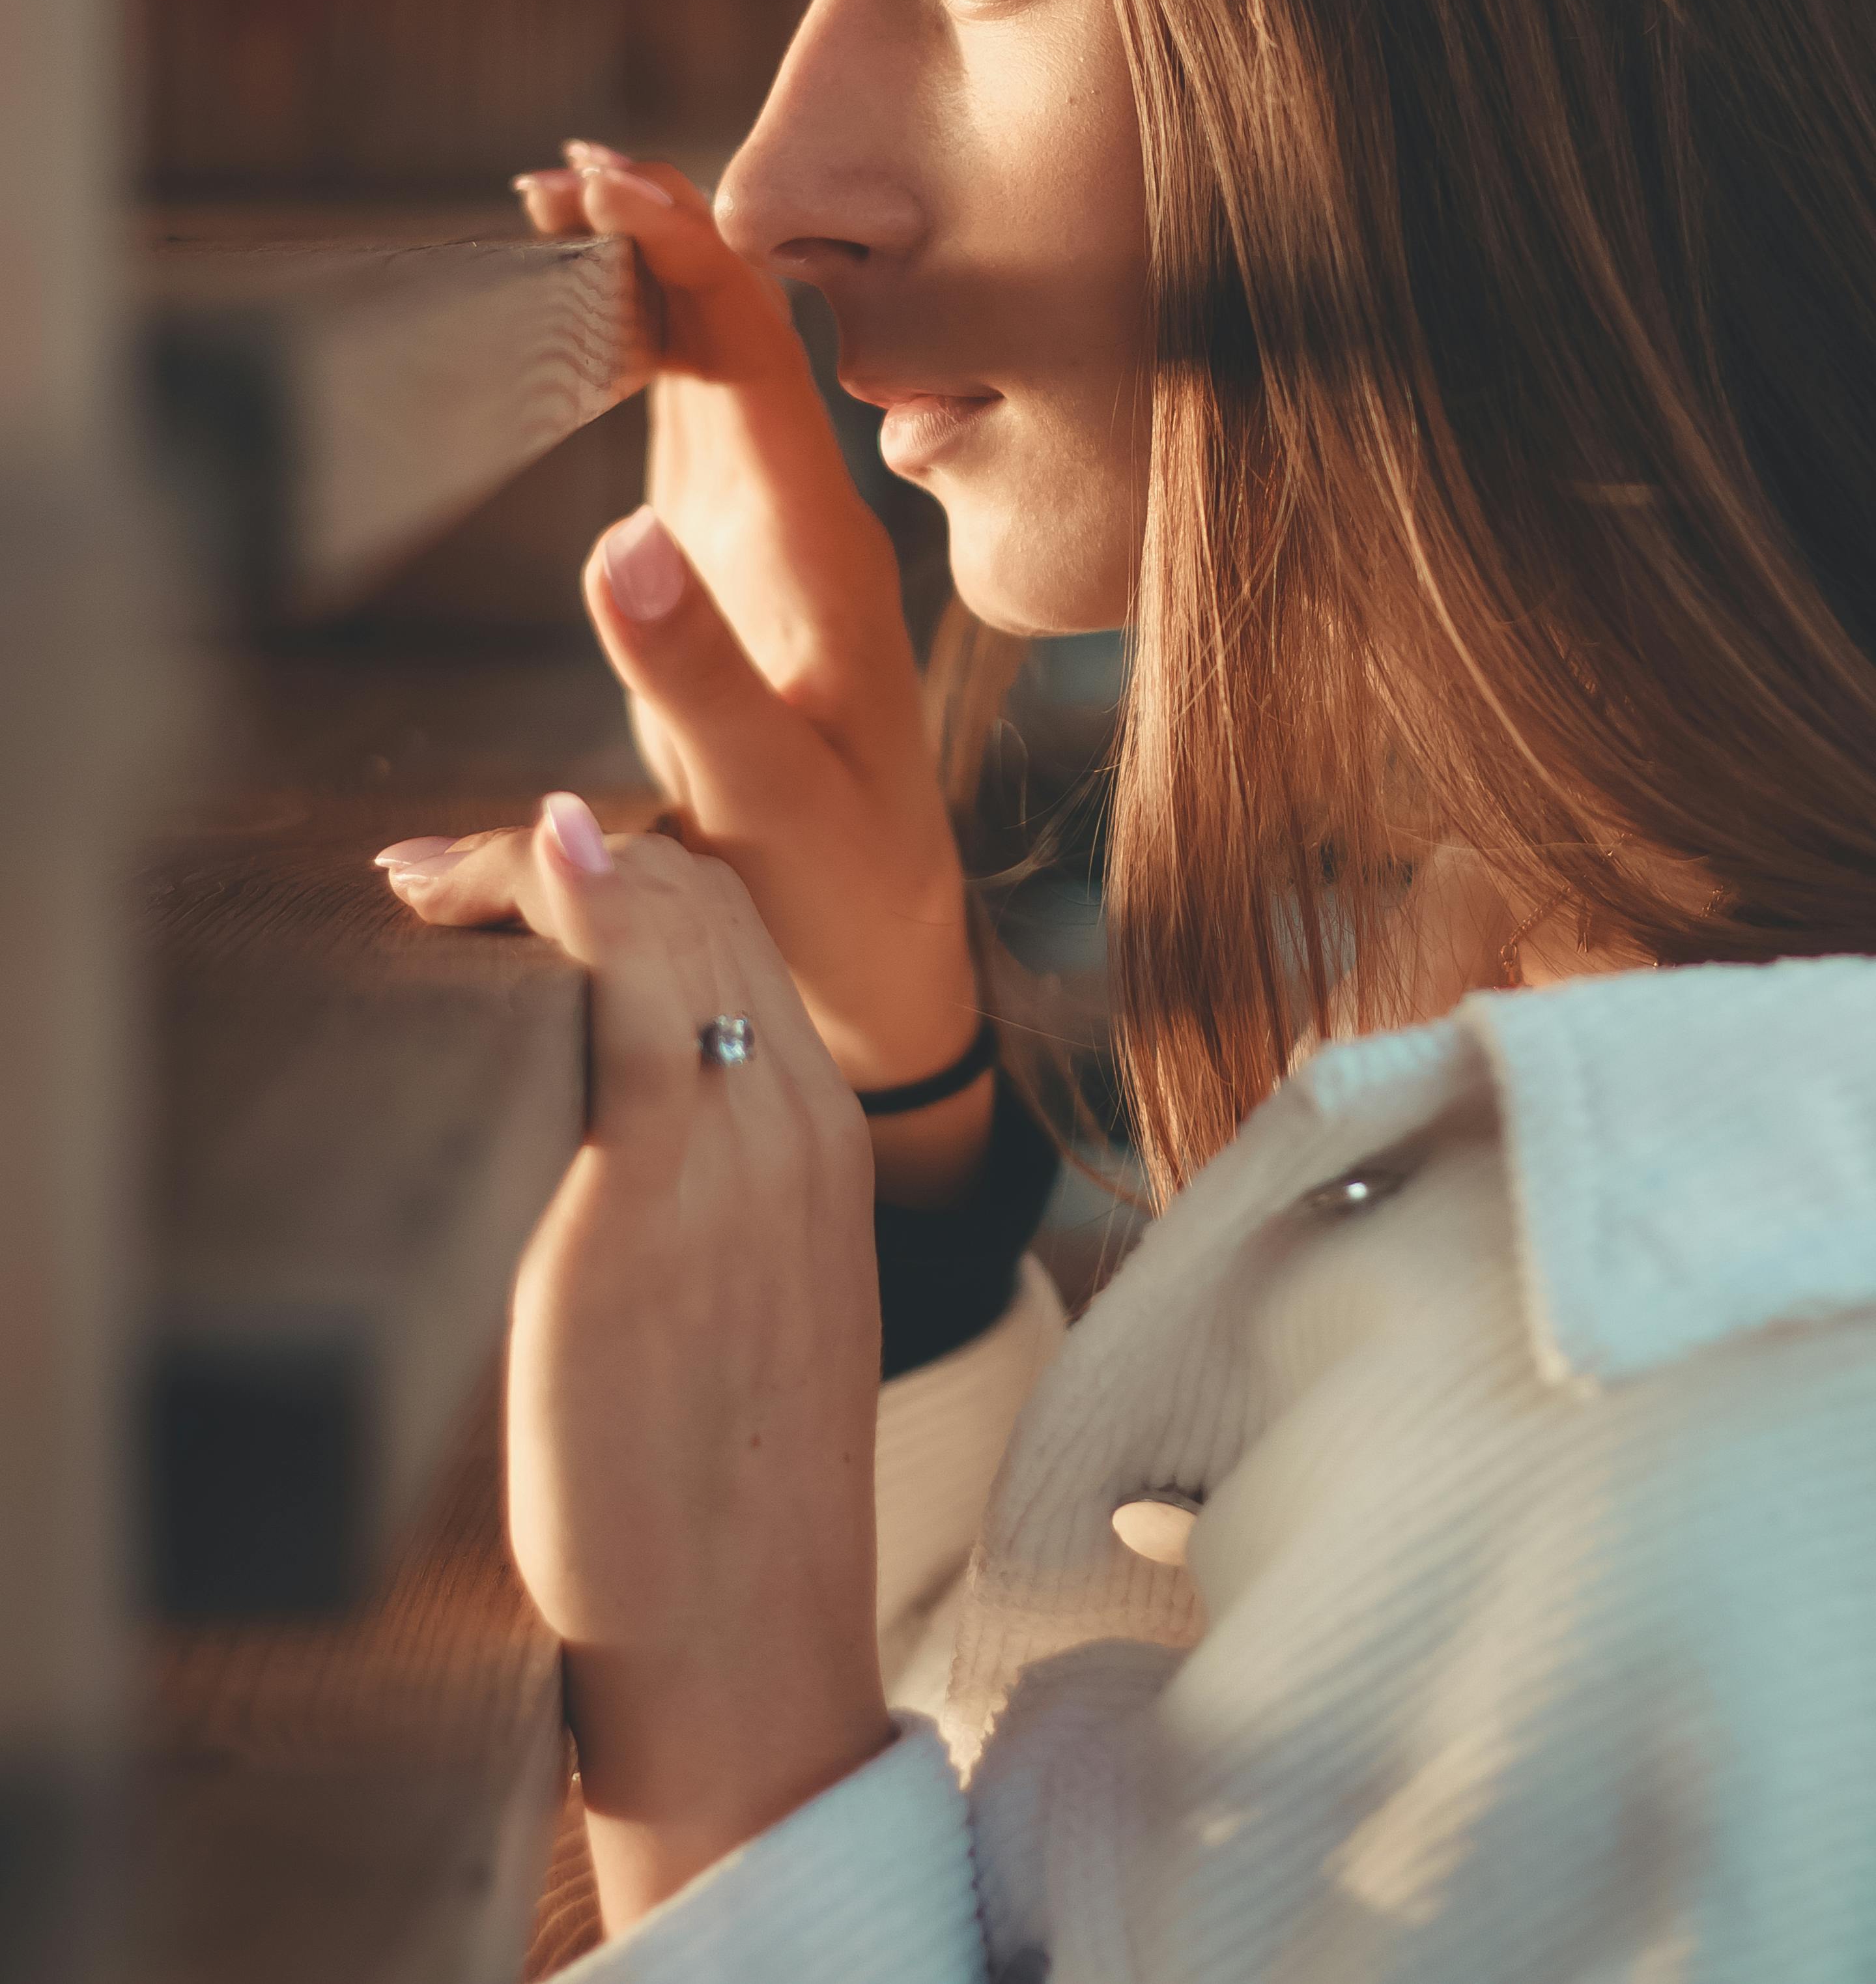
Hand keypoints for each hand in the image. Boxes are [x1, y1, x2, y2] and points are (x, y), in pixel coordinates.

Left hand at [423, 796, 893, 1929]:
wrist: (745, 1645)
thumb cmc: (720, 1505)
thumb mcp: (747, 1313)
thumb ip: (709, 1200)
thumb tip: (610, 1142)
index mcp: (827, 1140)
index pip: (734, 929)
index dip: (616, 874)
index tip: (508, 878)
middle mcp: (797, 1120)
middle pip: (696, 897)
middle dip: (557, 855)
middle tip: (432, 879)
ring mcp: (737, 1153)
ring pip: (663, 919)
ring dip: (531, 872)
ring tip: (424, 888)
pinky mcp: (648, 1203)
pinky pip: (628, 1001)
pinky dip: (573, 910)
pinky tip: (518, 874)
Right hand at [504, 144, 989, 1199]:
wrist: (884, 964)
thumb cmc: (834, 889)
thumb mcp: (762, 795)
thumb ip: (692, 674)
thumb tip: (618, 539)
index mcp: (816, 551)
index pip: (750, 357)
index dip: (679, 252)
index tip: (598, 172)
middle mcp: (801, 523)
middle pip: (732, 336)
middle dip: (653, 235)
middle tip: (554, 170)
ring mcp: (768, 546)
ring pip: (710, 373)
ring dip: (644, 284)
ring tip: (560, 214)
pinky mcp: (732, 582)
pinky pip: (689, 434)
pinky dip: (638, 360)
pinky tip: (590, 337)